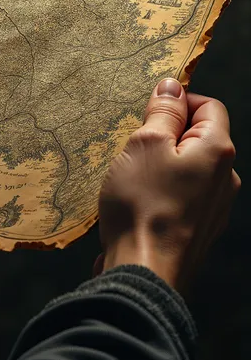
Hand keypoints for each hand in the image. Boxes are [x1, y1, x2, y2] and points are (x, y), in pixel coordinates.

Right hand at [96, 78, 239, 291]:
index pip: (209, 106)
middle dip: (167, 135)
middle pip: (199, 138)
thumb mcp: (145, 144)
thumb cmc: (142, 204)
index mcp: (217, 150)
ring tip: (132, 179)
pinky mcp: (200, 231)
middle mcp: (226, 178)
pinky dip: (163, 191)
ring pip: (189, 168)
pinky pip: (184, 196)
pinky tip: (138, 204)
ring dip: (162, 165)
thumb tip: (173, 85)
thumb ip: (163, 112)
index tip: (149, 114)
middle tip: (135, 147)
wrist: (143, 274)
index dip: (179, 102)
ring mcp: (215, 208)